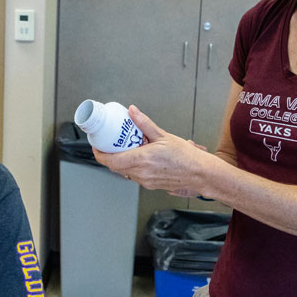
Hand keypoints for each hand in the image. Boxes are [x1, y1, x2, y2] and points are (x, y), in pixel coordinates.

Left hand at [92, 106, 212, 194]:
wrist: (199, 173)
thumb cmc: (186, 157)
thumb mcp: (163, 135)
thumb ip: (144, 123)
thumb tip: (132, 112)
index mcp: (142, 160)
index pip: (111, 160)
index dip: (99, 154)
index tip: (96, 145)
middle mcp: (141, 173)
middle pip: (115, 167)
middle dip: (109, 155)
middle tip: (109, 143)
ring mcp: (145, 181)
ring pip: (124, 172)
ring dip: (122, 161)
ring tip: (127, 148)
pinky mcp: (150, 184)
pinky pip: (134, 175)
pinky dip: (132, 166)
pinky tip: (140, 157)